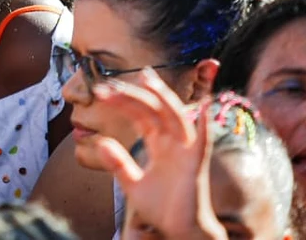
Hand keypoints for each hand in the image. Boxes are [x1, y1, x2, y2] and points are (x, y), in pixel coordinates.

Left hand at [92, 71, 224, 239]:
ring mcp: (186, 151)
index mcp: (159, 144)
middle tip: (111, 86)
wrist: (178, 232)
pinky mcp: (196, 164)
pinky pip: (203, 140)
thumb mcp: (132, 184)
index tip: (101, 92)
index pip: (141, 114)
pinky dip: (205, 123)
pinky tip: (205, 105)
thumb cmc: (161, 208)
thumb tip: (100, 142)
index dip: (124, 102)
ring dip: (163, 97)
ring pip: (176, 117)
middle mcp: (173, 143)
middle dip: (135, 95)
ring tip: (147, 80)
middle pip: (155, 110)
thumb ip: (118, 163)